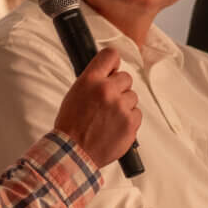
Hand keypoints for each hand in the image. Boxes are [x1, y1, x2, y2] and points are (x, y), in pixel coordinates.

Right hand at [52, 47, 140, 165]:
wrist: (74, 152)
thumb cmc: (71, 126)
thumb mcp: (75, 94)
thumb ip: (93, 81)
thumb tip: (108, 73)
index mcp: (90, 80)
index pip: (110, 55)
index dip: (113, 62)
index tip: (113, 69)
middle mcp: (107, 90)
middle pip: (126, 77)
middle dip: (119, 88)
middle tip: (107, 101)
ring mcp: (121, 107)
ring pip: (132, 96)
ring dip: (124, 105)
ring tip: (108, 117)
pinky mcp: (130, 123)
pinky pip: (136, 114)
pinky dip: (128, 119)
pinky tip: (114, 126)